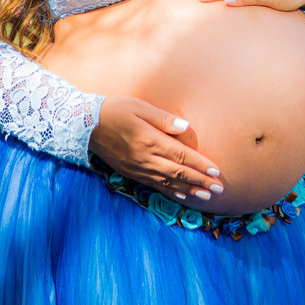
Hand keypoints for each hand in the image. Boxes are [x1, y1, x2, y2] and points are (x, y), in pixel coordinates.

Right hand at [88, 96, 222, 201]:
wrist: (85, 126)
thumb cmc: (116, 110)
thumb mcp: (140, 107)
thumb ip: (164, 119)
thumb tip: (186, 127)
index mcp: (150, 140)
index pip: (182, 156)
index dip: (201, 165)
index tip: (217, 171)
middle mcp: (145, 158)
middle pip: (179, 173)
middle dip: (201, 181)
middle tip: (219, 189)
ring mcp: (138, 168)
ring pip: (169, 183)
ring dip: (190, 190)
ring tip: (207, 196)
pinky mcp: (132, 173)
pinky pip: (155, 185)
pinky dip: (172, 191)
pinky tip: (183, 195)